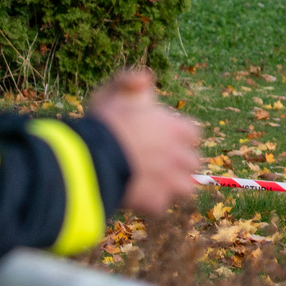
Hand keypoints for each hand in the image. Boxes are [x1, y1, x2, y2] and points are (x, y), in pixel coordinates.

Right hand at [86, 69, 203, 215]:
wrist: (92, 158)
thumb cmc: (103, 123)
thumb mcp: (112, 91)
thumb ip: (131, 81)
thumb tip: (147, 78)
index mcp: (175, 128)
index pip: (193, 133)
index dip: (181, 136)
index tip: (167, 137)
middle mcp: (179, 155)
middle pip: (193, 162)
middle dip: (181, 163)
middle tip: (161, 162)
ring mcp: (170, 181)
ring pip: (185, 188)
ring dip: (173, 187)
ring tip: (155, 184)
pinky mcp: (156, 202)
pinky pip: (160, 206)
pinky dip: (150, 203)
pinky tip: (136, 197)